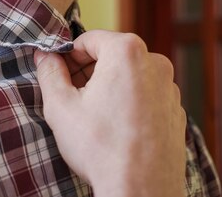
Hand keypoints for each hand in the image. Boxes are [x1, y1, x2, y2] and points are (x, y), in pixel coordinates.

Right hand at [34, 30, 185, 196]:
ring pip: (130, 76)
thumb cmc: (101, 148)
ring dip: (109, 87)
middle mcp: (155, 63)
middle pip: (112, 55)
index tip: (58, 73)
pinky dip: (129, 102)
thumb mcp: (61, 106)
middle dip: (89, 71)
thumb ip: (50, 73)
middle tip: (71, 96)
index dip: (69, 55)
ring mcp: (170, 87)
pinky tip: (115, 127)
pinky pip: (146, 95)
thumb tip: (45, 56)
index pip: (89, 39)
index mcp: (127, 52)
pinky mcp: (176, 110)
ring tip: (93, 115)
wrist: (141, 190)